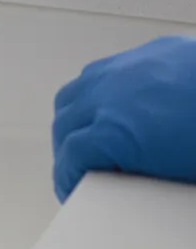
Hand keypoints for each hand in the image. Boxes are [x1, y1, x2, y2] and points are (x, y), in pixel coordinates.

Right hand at [52, 36, 195, 201]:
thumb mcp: (185, 178)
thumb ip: (151, 183)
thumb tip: (145, 194)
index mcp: (117, 133)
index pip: (71, 157)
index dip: (67, 179)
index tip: (72, 190)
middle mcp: (109, 96)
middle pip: (64, 123)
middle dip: (66, 150)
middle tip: (80, 171)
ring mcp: (125, 70)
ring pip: (75, 93)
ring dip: (75, 117)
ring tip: (89, 136)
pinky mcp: (146, 54)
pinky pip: (102, 73)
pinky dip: (97, 93)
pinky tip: (117, 105)